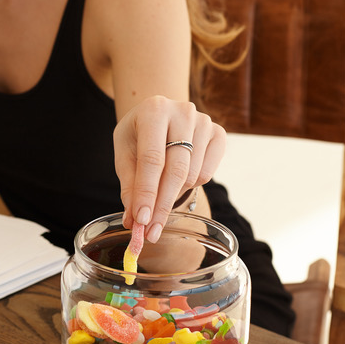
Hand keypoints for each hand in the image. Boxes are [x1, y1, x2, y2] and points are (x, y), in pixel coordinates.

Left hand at [114, 95, 224, 242]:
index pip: (151, 160)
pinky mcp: (219, 133)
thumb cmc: (138, 135)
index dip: (147, 193)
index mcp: (153, 110)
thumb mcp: (125, 155)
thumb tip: (133, 221)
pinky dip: (190, 185)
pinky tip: (177, 177)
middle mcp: (183, 112)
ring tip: (159, 189)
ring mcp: (204, 121)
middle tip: (151, 232)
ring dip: (173, 194)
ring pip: (191, 175)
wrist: (158, 114)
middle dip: (162, 205)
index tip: (141, 221)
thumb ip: (129, 186)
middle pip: (175, 170)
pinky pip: (206, 174)